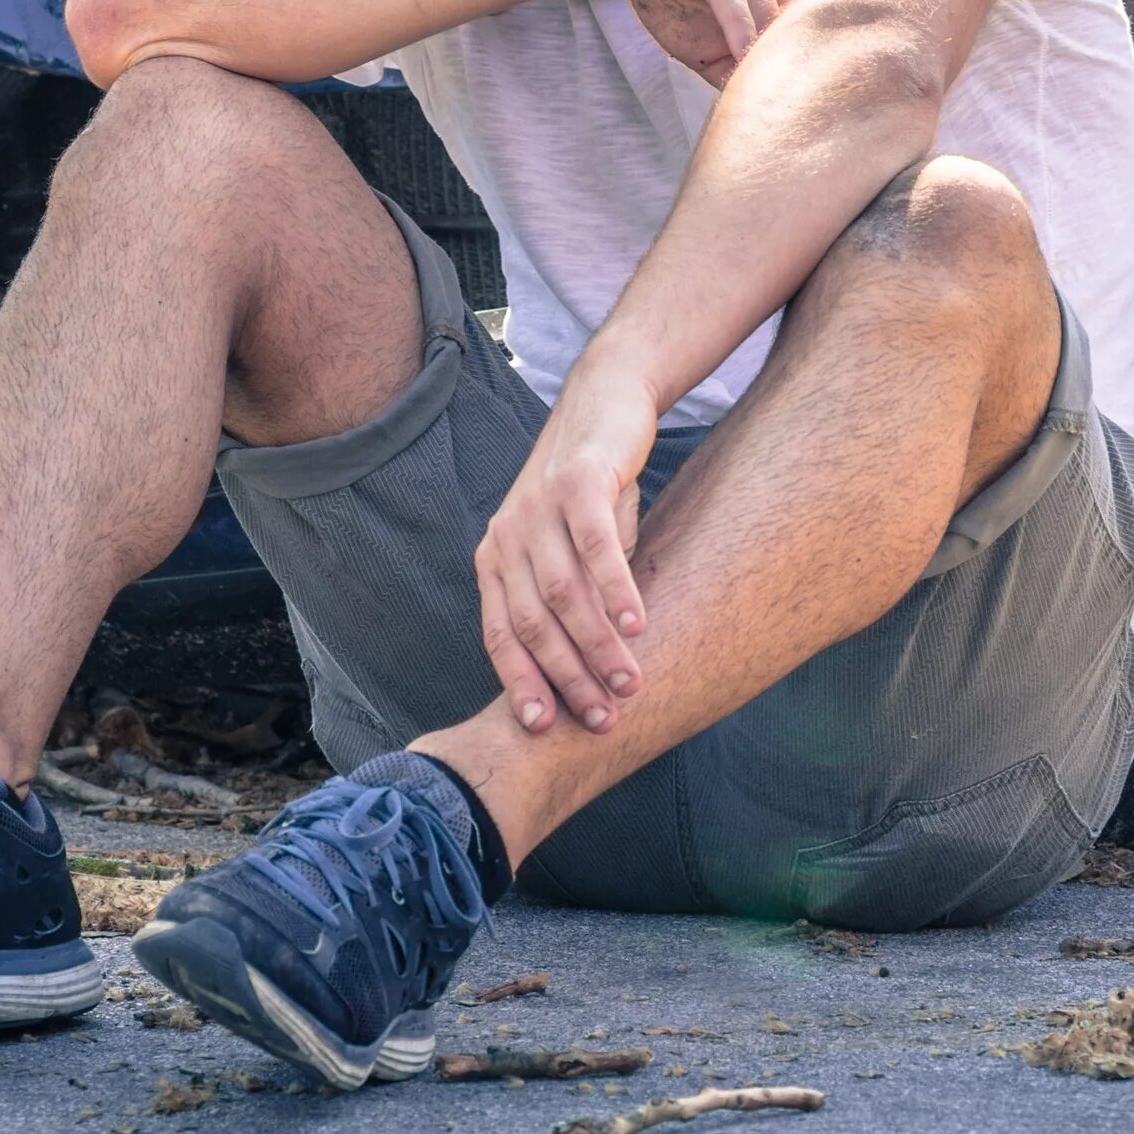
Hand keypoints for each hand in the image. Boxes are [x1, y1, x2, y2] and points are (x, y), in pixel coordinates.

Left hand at [474, 359, 661, 733]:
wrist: (605, 405)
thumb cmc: (589, 490)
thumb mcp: (565, 547)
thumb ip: (567, 599)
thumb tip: (588, 671)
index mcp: (495, 559)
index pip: (501, 636)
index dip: (522, 683)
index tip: (547, 729)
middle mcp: (506, 536)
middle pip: (532, 624)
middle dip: (568, 678)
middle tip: (604, 717)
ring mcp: (537, 508)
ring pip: (563, 594)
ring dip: (597, 645)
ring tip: (630, 681)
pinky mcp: (576, 483)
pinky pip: (593, 547)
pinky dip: (614, 590)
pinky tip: (637, 624)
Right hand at [572, 0, 796, 87]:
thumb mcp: (701, 43)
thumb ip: (730, 72)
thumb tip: (754, 111)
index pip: (808, 31)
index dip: (812, 66)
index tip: (809, 106)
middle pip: (795, 25)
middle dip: (796, 66)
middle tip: (798, 107)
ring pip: (768, 10)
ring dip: (771, 51)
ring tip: (776, 90)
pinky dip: (740, 25)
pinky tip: (744, 53)